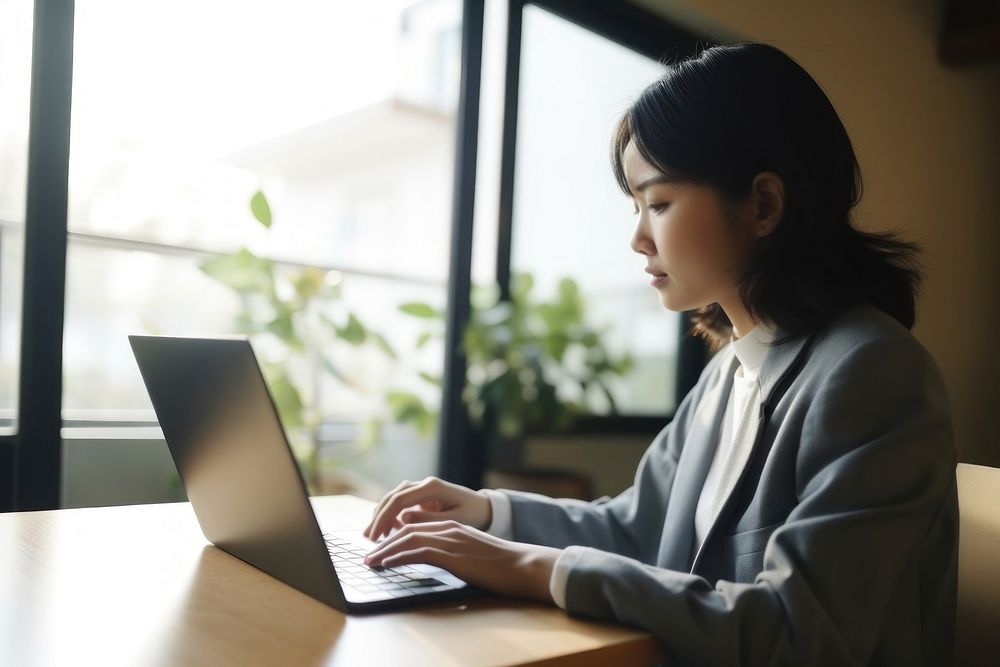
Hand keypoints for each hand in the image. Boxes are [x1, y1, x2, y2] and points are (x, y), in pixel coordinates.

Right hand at [363, 476, 492, 539]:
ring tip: (374, 535)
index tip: (375, 535)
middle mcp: (424, 484)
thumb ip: (429, 519)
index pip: (400, 500)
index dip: (384, 518)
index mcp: (432, 487)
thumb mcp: (454, 521)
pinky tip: (388, 530)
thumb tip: (403, 519)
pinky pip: (401, 504)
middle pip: (393, 497)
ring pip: (394, 498)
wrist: (484, 508)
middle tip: (369, 537)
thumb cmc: (472, 514)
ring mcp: (422, 489)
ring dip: (382, 515)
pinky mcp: (421, 497)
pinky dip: (391, 515)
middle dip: (379, 517)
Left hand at [363, 519, 563, 603]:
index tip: (380, 547)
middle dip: (384, 541)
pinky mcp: (452, 554)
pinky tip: (387, 564)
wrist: (522, 565)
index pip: (415, 526)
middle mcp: (448, 528)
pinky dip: (398, 557)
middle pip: (406, 529)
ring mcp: (450, 539)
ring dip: (385, 550)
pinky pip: (417, 552)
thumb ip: (452, 550)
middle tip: (368, 554)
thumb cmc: (501, 564)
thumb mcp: (472, 552)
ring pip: (408, 538)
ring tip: (370, 561)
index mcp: (453, 526)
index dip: (394, 535)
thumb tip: (433, 558)